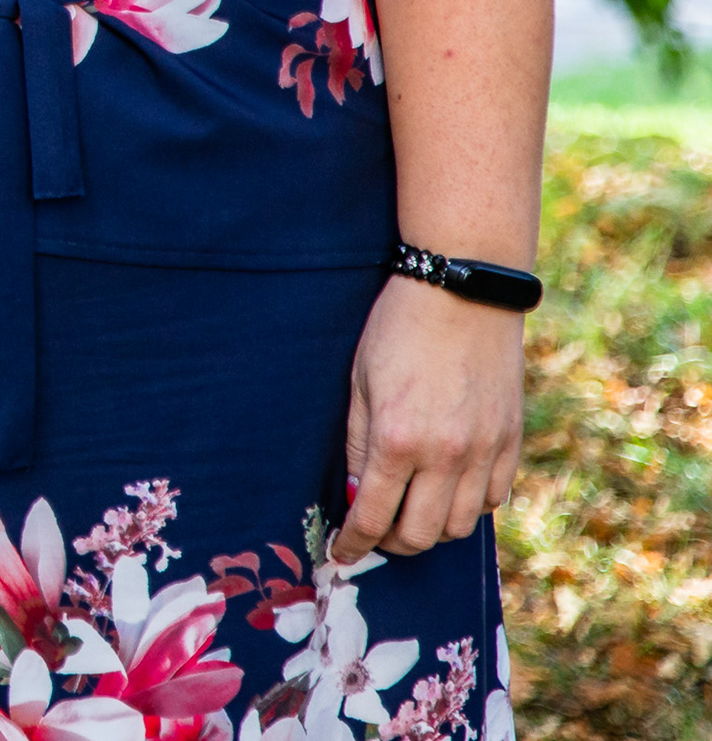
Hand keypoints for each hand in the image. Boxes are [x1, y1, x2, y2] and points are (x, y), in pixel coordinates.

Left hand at [329, 276, 526, 562]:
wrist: (463, 296)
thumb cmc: (397, 332)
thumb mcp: (359, 384)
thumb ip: (358, 446)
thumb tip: (355, 494)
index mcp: (397, 441)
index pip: (372, 517)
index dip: (353, 544)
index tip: (341, 553)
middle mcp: (445, 456)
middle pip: (421, 535)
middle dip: (392, 543)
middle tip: (375, 531)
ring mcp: (484, 453)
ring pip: (461, 526)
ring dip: (432, 529)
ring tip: (411, 511)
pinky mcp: (510, 444)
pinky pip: (492, 499)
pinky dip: (468, 506)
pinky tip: (448, 489)